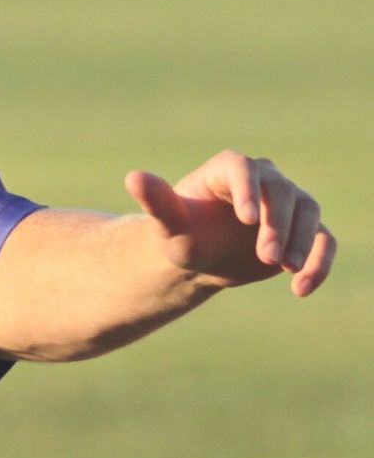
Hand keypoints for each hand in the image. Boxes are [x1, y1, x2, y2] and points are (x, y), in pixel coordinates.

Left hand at [126, 152, 334, 296]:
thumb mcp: (168, 222)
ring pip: (308, 211)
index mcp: (227, 169)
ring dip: (302, 240)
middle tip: (267, 258)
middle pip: (282, 191)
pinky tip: (302, 288)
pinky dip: (320, 261)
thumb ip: (156, 201)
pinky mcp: (304, 228)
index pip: (244, 169)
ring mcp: (287, 203)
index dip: (249, 191)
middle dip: (278, 224)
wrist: (200, 257)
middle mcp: (263, 179)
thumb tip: (134, 178)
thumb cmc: (180, 234)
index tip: (248, 220)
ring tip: (286, 269)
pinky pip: (324, 238)